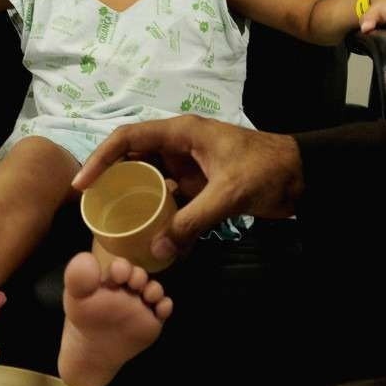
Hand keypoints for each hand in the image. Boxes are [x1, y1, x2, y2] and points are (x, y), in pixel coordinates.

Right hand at [73, 116, 303, 260]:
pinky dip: (155, 208)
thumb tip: (158, 252)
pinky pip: (167, 192)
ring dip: (132, 194)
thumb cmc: (265, 171)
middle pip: (132, 156)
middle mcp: (179, 144)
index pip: (128, 138)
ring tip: (111, 219)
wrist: (303, 175)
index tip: (82, 184)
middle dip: (110, 178)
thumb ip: (192, 222)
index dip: (101, 158)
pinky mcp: (198, 182)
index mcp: (181, 133)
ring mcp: (188, 163)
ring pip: (148, 175)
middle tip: (92, 207)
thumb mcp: (227, 195)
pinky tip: (146, 229)